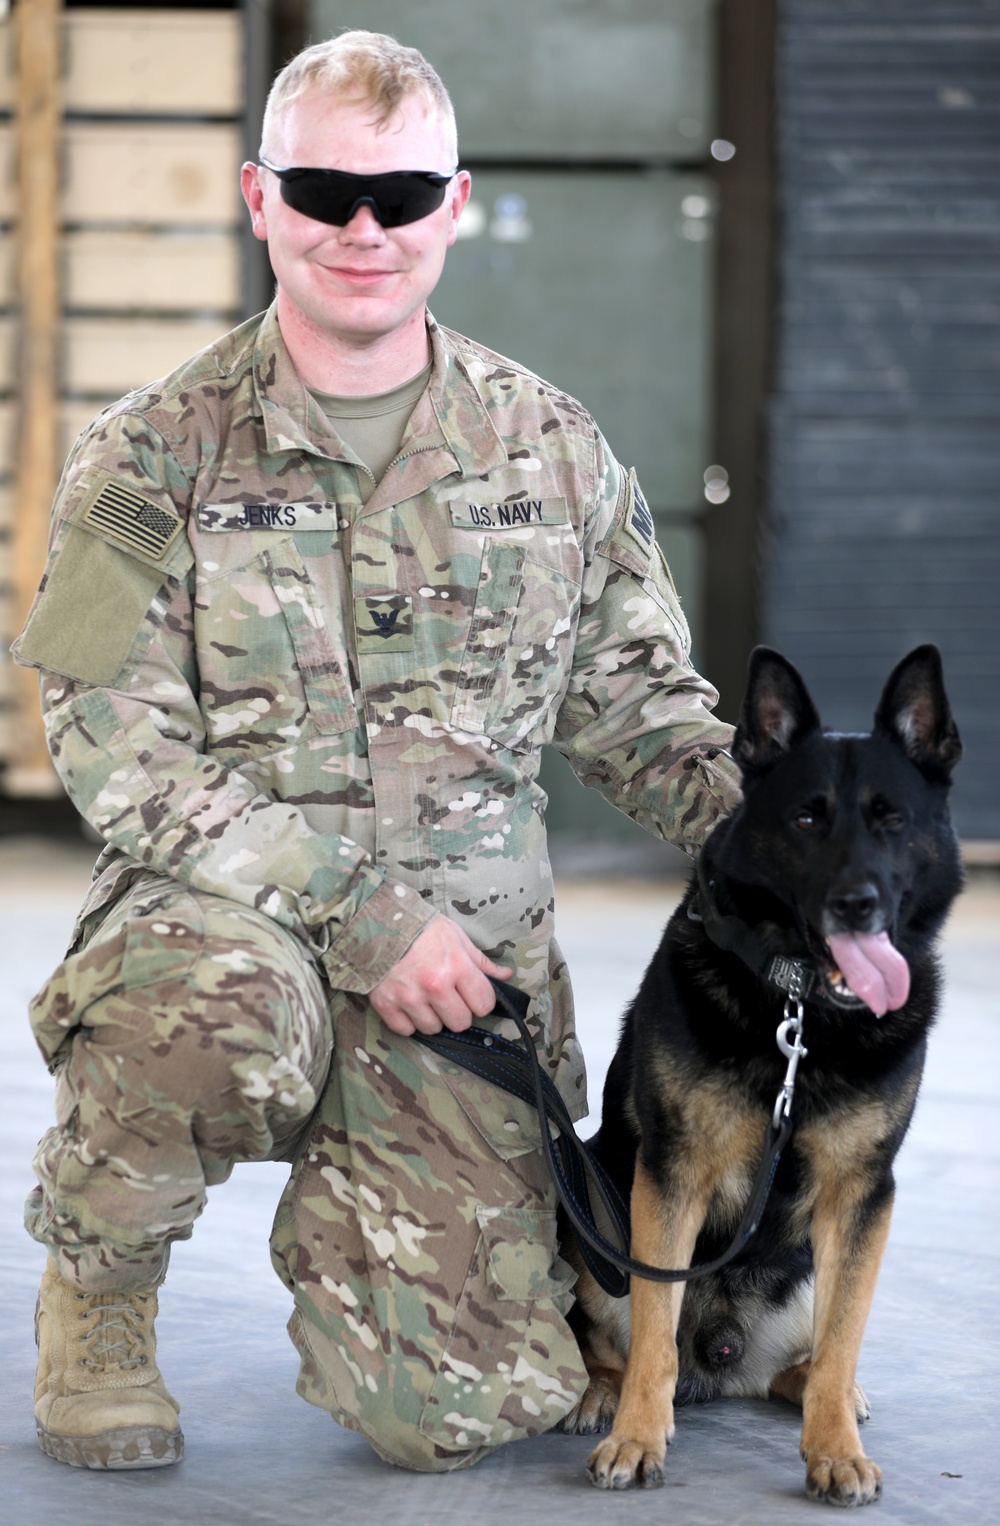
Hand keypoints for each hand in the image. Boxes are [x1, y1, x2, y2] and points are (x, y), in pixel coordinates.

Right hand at [369, 916, 511, 1036]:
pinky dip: (408, 1021)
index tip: (471, 995)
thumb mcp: (455, 936)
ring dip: (432, 1018)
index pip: (484, 1004)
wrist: (376, 921)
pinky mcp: (386, 1004)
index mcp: (457, 966)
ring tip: (426, 999)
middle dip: (458, 1013)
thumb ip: (480, 961)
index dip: (481, 1001)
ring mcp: (409, 997)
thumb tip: (505, 976)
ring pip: (433, 1028)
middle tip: (448, 998)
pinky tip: (407, 1004)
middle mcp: (435, 985)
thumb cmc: (420, 927)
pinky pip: (406, 1030)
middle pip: (460, 1023)